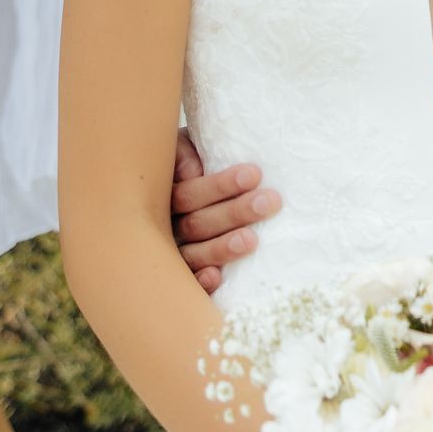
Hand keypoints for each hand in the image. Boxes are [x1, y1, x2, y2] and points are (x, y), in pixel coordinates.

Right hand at [172, 128, 279, 289]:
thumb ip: (183, 153)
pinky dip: (199, 281)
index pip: (189, 193)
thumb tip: (191, 172)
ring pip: (194, 254)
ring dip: (222, 248)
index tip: (254, 174)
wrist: (170, 182)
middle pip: (196, 224)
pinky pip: (188, 283)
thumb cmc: (187, 162)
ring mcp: (171, 254)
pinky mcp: (182, 277)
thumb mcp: (181, 148)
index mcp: (164, 195)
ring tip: (252, 240)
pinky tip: (215, 277)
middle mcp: (165, 226)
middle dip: (234, 212)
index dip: (220, 185)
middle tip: (268, 202)